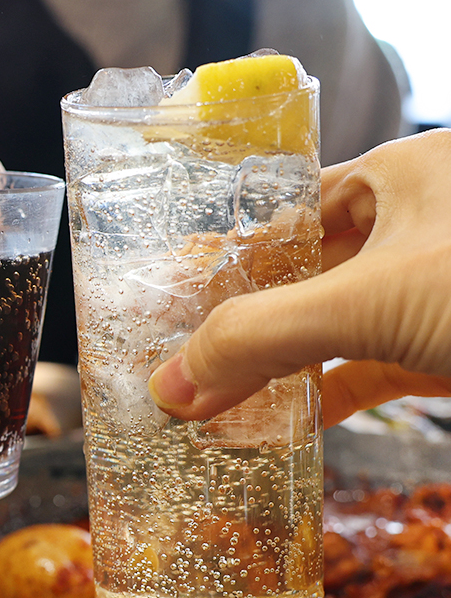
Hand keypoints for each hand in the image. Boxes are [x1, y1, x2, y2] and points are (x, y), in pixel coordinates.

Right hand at [147, 129, 450, 427]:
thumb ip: (263, 336)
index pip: (285, 212)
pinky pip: (369, 367)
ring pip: (335, 326)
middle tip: (184, 349)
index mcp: (401, 177)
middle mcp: (416, 228)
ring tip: (216, 392)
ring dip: (279, 364)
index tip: (174, 292)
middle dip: (245, 318)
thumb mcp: (370, 299)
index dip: (225, 254)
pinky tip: (283, 420)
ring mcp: (429, 293)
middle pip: (303, 276)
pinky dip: (325, 394)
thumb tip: (173, 381)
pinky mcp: (443, 350)